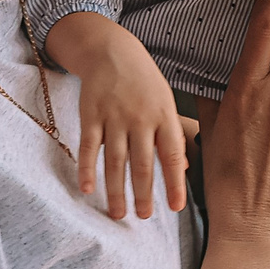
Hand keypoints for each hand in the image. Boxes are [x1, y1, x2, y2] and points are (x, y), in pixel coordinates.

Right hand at [47, 11, 192, 219]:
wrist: (112, 51)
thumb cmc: (144, 83)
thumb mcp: (166, 103)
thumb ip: (172, 136)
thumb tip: (183, 169)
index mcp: (163, 116)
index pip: (171, 155)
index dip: (174, 183)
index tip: (175, 208)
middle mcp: (140, 118)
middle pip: (142, 163)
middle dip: (143, 194)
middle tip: (142, 218)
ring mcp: (114, 116)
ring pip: (115, 160)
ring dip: (115, 190)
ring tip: (118, 214)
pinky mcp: (90, 115)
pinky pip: (88, 146)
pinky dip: (86, 168)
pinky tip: (87, 189)